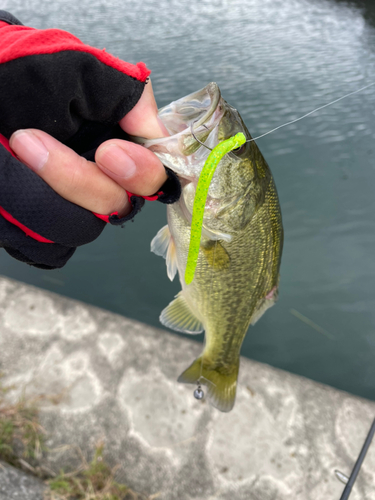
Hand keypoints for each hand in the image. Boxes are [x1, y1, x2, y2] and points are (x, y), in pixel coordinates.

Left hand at [9, 80, 168, 216]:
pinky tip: (8, 185)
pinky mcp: (35, 228)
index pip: (151, 177)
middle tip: (30, 140)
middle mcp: (97, 177)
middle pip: (115, 206)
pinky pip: (46, 248)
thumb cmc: (16, 68)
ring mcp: (65, 204)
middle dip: (79, 180)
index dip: (140, 173)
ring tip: (12, 149)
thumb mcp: (77, 67)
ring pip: (79, 228)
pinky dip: (27, 225)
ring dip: (44, 195)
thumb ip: (125, 94)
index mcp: (116, 142)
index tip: (110, 153)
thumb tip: (153, 131)